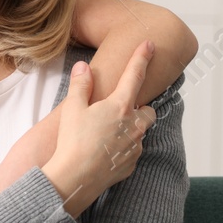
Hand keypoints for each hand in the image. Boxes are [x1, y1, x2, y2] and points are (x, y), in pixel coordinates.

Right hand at [42, 41, 156, 217]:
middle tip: (119, 111)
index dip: (142, 58)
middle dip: (139, 108)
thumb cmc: (73, 142)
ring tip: (108, 134)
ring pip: (140, 132)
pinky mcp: (131, 164)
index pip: (135, 75)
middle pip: (148, 110)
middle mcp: (134, 125)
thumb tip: (83, 67)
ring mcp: (135, 146)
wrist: (75, 178)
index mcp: (119, 106)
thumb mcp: (72, 108)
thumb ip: (81, 85)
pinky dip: (123, 149)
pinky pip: (132, 151)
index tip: (150, 45)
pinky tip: (105, 152)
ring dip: (130, 129)